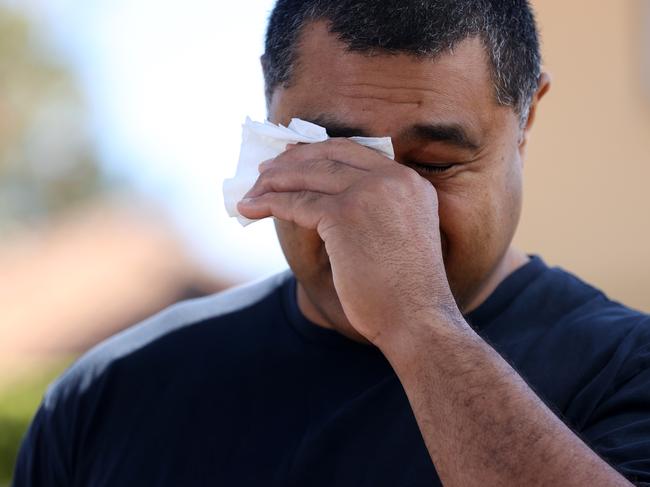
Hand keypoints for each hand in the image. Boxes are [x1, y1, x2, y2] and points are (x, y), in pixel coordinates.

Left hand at [238, 139, 459, 346]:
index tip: (293, 158)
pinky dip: (270, 204)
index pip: (354, 152)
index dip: (318, 153)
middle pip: (329, 156)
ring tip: (252, 191)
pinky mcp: (345, 214)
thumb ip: (377, 208)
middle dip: (292, 162)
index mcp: (409, 181)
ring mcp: (369, 193)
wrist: (417, 318)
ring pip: (309, 176)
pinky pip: (298, 202)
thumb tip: (327, 200)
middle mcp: (393, 179)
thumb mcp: (400, 233)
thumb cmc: (405, 289)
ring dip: (274, 182)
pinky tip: (251, 208)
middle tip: (266, 171)